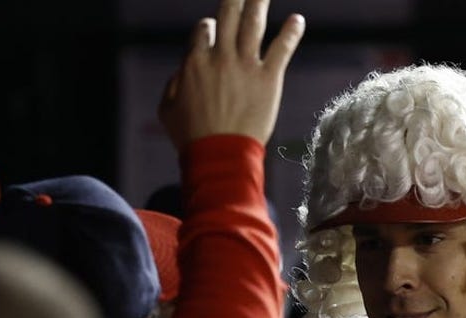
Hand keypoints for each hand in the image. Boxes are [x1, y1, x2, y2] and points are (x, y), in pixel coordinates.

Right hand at [158, 0, 304, 148]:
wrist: (219, 154)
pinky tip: (298, 19)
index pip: (205, 29)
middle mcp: (220, 57)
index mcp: (195, 61)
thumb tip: (182, 70)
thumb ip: (173, 84)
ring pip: (253, 23)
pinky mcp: (268, 79)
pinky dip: (291, 32)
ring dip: (259, 2)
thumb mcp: (167, 109)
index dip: (210, 26)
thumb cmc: (191, 137)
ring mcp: (245, 66)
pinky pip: (281, 48)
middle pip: (229, 15)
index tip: (215, 29)